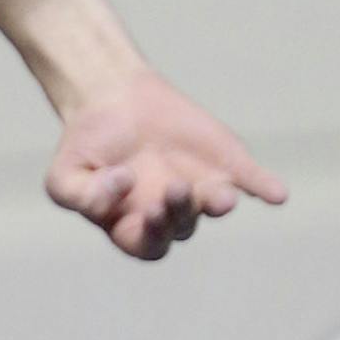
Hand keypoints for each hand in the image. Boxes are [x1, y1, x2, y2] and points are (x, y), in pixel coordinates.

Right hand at [45, 67, 286, 261]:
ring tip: (220, 197)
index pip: (148, 245)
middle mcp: (172, 212)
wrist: (111, 94)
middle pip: (182, 226)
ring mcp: (201, 187)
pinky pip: (250, 180)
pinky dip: (264, 187)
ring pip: (215, 204)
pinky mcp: (225, 161)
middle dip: (178, 211)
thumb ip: (83, 197)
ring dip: (218, 202)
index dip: (147, 234)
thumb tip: (122, 187)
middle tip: (171, 187)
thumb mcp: (64, 176)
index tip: (134, 202)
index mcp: (134, 225)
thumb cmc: (86, 144)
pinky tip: (275, 194)